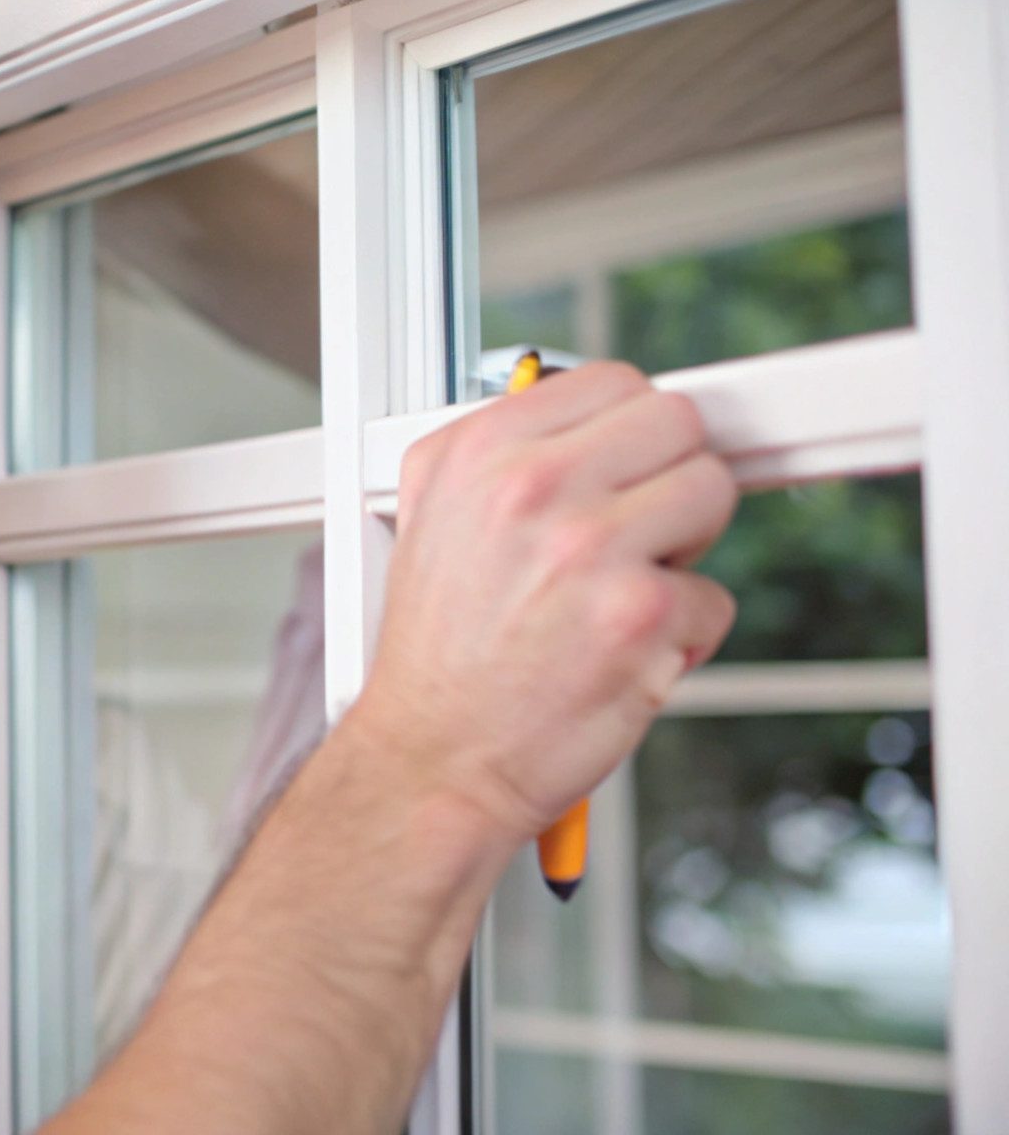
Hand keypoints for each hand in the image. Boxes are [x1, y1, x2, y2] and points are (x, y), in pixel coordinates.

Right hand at [356, 363, 739, 837]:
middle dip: (669, 476)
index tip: (629, 467)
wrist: (432, 759)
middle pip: (677, 423)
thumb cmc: (438, 656)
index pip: (614, 382)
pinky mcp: (641, 614)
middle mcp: (531, 487)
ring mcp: (589, 546)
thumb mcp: (427, 519)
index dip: (631, 431)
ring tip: (624, 589)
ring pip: (712, 494)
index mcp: (477, 452)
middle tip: (635, 529)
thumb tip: (585, 420)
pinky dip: (680, 636)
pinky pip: (714, 599)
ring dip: (685, 549)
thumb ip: (500, 455)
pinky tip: (620, 653)